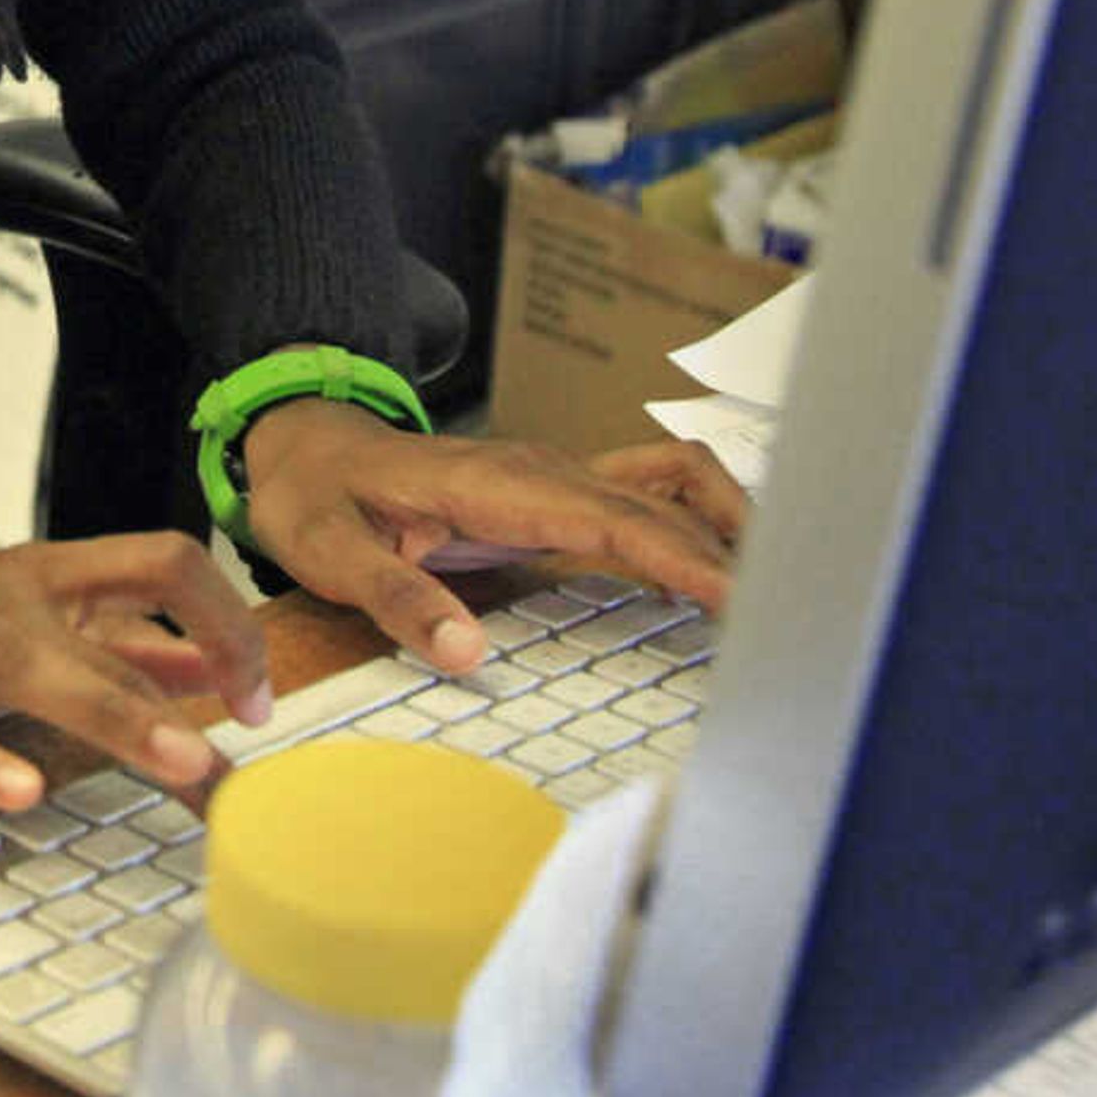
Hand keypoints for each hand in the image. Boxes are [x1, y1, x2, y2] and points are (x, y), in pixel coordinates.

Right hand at [0, 533, 270, 814]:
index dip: (224, 615)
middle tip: (245, 739)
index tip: (255, 691)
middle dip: (197, 669)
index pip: (159, 559)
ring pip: (41, 674)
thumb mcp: (11, 626)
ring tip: (180, 765)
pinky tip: (21, 794)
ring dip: (122, 719)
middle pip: (119, 614)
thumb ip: (112, 644)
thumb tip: (215, 662)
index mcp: (37, 575)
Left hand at [236, 405, 746, 673]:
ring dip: (729, 520)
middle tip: (792, 617)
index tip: (742, 598)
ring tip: (780, 586)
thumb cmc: (316, 497)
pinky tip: (724, 565)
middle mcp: (543, 471)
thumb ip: (397, 598)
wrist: (304, 443)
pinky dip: (698, 519)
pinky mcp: (559, 490)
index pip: (616, 518)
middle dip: (734, 549)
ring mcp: (557, 475)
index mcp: (498, 486)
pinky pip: (648, 490)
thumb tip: (465, 652)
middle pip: (665, 503)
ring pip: (672, 482)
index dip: (684, 557)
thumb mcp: (329, 551)